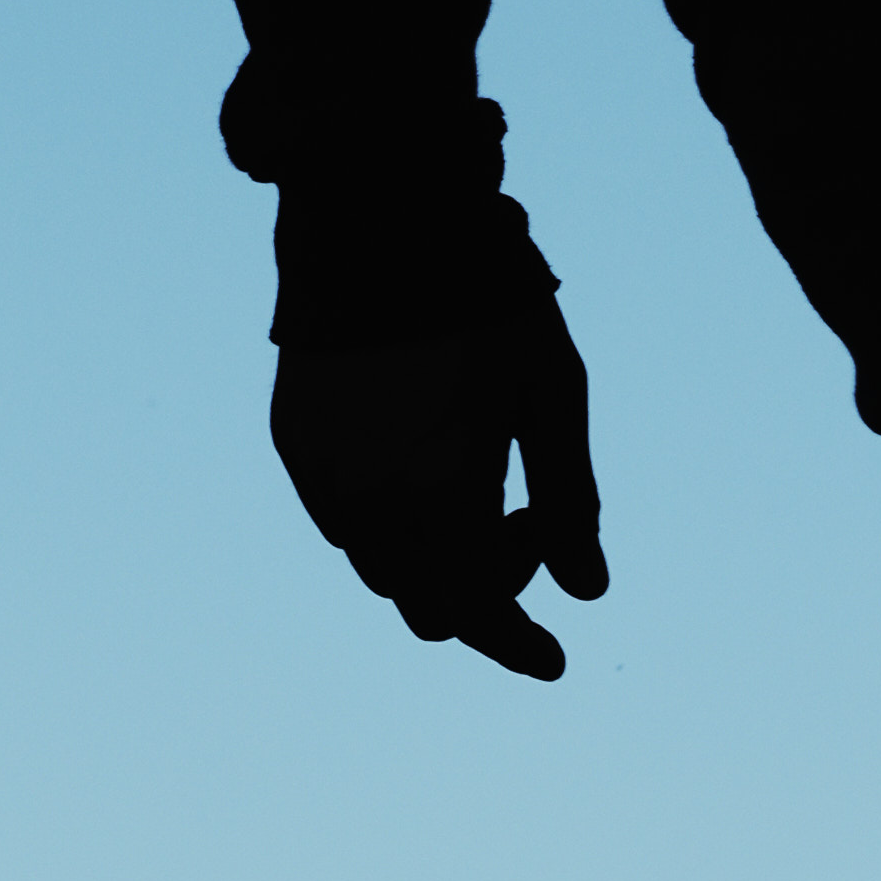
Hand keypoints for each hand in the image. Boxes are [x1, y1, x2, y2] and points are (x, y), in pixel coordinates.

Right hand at [271, 292, 607, 681]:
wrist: (380, 221)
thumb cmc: (486, 306)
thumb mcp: (553, 396)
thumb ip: (570, 502)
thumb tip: (588, 593)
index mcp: (442, 496)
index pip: (477, 613)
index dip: (517, 644)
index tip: (554, 660)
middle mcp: (370, 502)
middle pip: (426, 605)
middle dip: (484, 589)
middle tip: (525, 523)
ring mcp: (322, 475)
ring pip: (379, 567)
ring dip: (433, 557)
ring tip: (474, 483)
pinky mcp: (292, 443)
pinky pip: (340, 519)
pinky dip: (386, 521)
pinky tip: (419, 463)